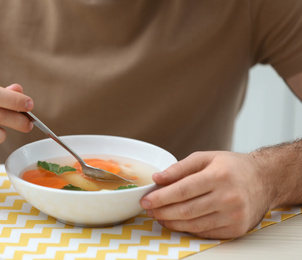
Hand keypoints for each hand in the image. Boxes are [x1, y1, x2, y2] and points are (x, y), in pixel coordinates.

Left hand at [140, 151, 270, 238]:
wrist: (264, 180)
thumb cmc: (232, 167)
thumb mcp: (206, 158)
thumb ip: (179, 167)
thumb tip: (157, 178)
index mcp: (219, 176)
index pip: (182, 190)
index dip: (160, 197)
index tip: (146, 199)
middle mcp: (228, 197)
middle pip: (186, 210)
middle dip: (162, 211)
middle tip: (149, 209)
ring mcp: (233, 216)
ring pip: (193, 224)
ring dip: (171, 222)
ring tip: (159, 216)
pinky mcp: (236, 229)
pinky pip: (204, 232)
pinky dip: (187, 228)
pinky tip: (177, 222)